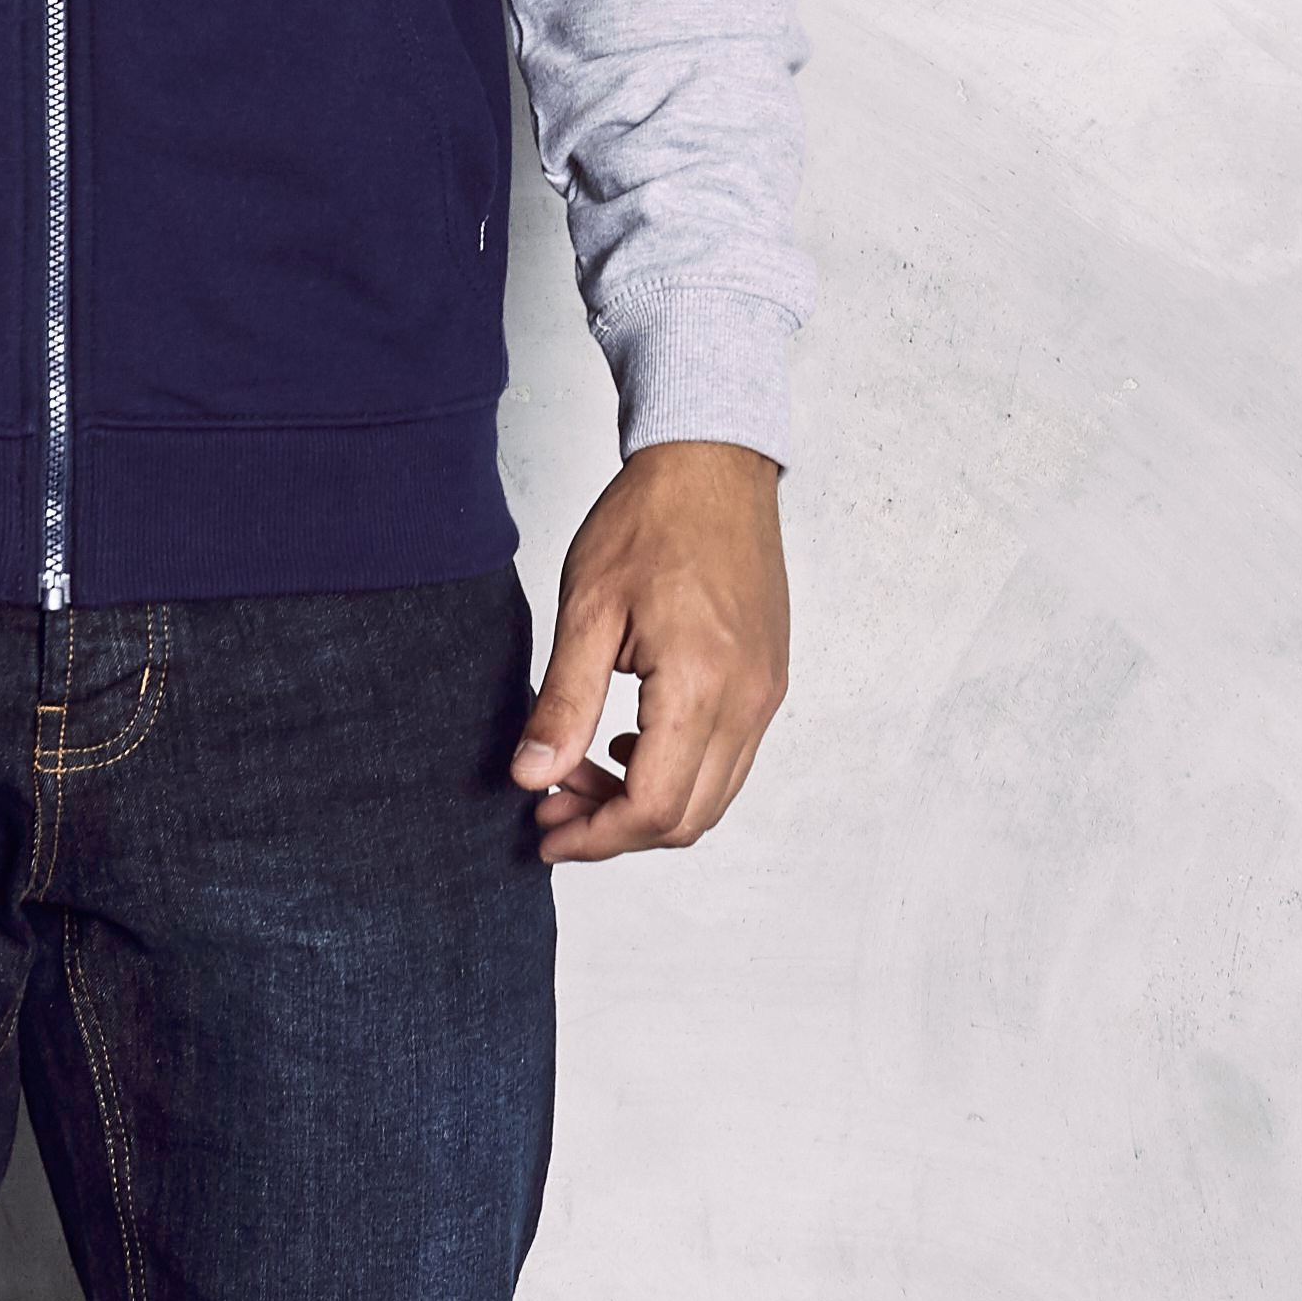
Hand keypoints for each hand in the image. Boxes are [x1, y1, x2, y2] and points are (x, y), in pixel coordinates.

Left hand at [512, 438, 789, 862]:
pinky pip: (730, 757)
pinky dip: (680, 772)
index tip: (545, 831)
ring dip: (648, 803)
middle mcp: (747, 699)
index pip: (654, 808)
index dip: (595, 837)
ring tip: (584, 770)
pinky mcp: (769, 678)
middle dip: (615, 828)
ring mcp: (766, 691)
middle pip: (689, 818)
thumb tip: (532, 778)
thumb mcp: (587, 608)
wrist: (713, 463)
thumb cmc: (651, 520)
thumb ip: (563, 701)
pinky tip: (631, 740)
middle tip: (554, 802)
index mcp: (700, 684)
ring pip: (714, 795)